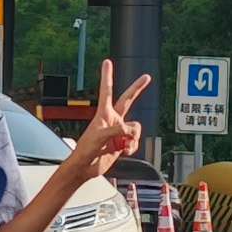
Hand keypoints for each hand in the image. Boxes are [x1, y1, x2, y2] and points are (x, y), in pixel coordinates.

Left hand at [67, 59, 151, 180]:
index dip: (107, 76)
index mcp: (103, 113)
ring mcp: (118, 131)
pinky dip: (132, 147)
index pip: (106, 91)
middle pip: (127, 100)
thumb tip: (131, 130)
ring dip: (133, 138)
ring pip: (136, 128)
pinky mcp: (122, 143)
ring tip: (122, 146)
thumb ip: (117, 130)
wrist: (85, 168)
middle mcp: (112, 119)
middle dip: (137, 88)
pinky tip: (124, 152)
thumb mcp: (100, 137)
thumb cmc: (86, 150)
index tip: (107, 62)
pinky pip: (135, 141)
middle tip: (146, 77)